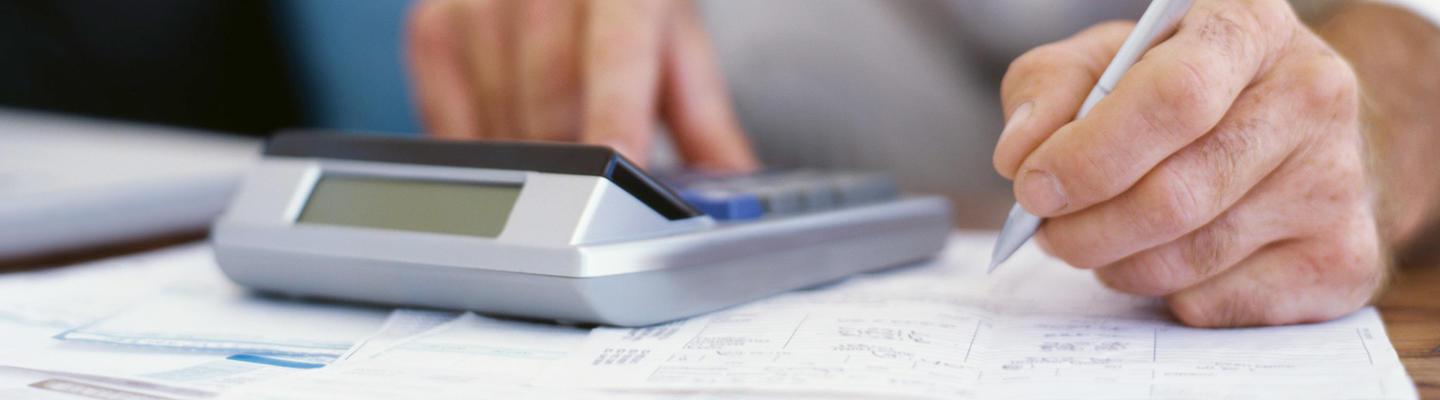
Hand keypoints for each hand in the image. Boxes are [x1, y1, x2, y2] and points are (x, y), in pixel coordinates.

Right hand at [406, 0, 757, 169]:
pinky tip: (513, 141)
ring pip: (502, 117)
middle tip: (600, 197)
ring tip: (562, 159)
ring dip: (534, 160)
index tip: (624, 168)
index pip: (617, 50)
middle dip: (578, 160)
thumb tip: (734, 198)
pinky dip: (484, 151)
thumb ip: (707, 124)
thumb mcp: (676, 47)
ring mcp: (478, 3)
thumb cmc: (622, 6)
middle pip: (552, 97)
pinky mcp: (432, 27)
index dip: (618, 115)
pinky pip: (450, 125)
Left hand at [994, 0, 1384, 326]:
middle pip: (1176, 192)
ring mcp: (1338, 182)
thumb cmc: (1181, 90)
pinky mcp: (1343, 260)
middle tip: (1047, 231)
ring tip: (1098, 242)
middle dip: (1086, 227)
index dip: (1090, 154)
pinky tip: (1164, 259)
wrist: (1290, 134)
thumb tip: (1021, 156)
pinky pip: (1218, 304)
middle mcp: (1311, 95)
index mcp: (1249, 26)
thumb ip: (1049, 89)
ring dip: (1116, 263)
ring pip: (1191, 257)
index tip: (1034, 185)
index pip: (1174, 96)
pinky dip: (1166, 295)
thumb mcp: (1105, 59)